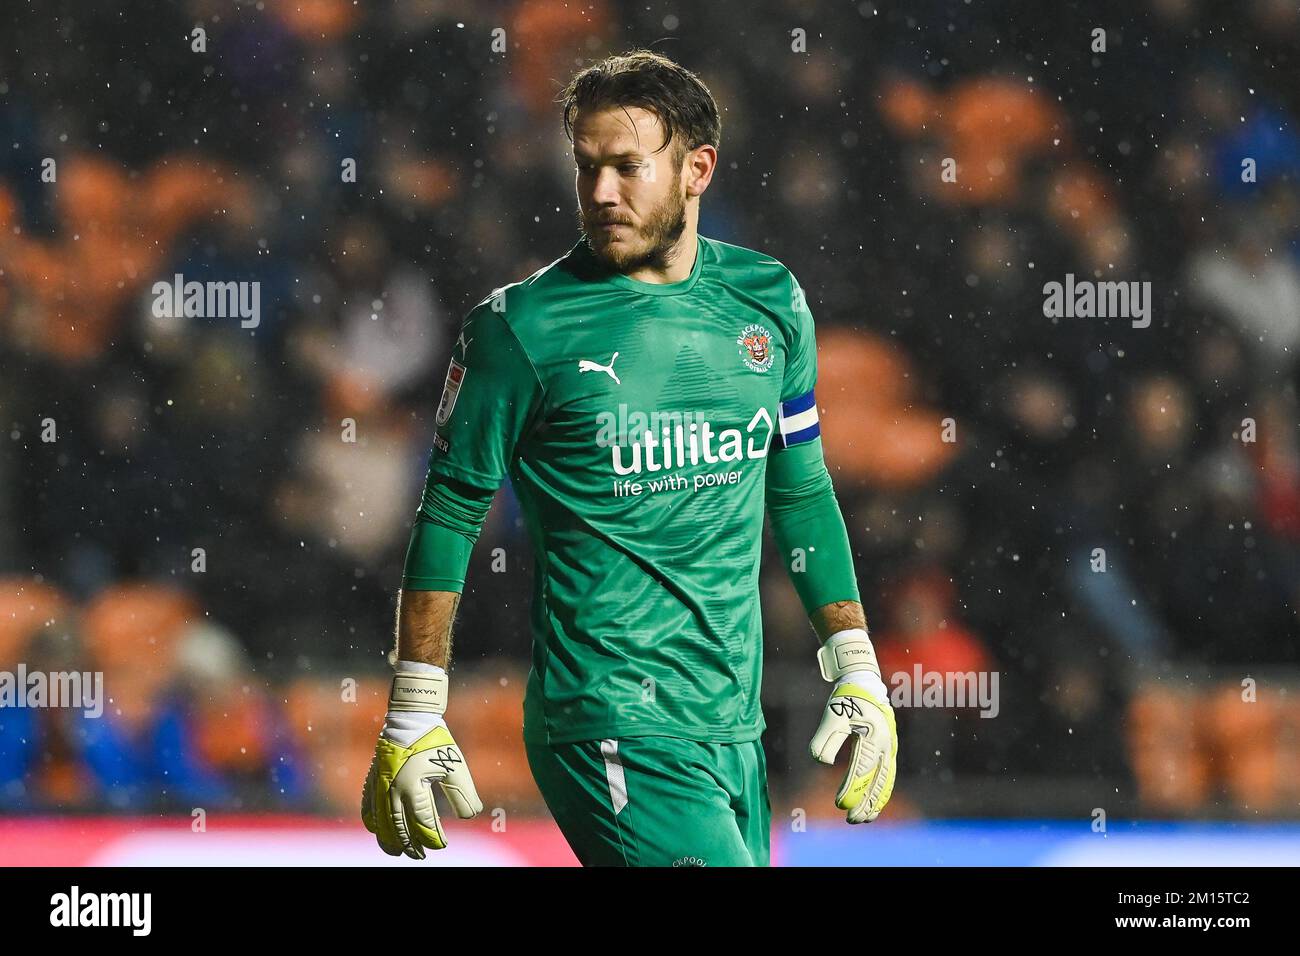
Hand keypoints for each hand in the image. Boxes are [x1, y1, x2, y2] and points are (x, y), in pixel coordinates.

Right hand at [361, 664, 482, 857]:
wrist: (411, 717)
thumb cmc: (436, 741)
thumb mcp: (455, 765)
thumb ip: (464, 792)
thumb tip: (470, 815)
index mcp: (413, 786)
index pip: (422, 822)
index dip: (433, 837)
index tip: (441, 845)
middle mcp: (393, 789)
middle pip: (399, 827)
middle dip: (410, 844)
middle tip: (420, 855)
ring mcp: (380, 784)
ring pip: (381, 821)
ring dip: (389, 838)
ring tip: (397, 852)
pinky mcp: (374, 778)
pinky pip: (368, 805)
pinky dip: (372, 820)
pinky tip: (376, 830)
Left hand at [810, 629, 897, 822]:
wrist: (864, 683)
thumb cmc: (846, 698)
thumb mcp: (831, 715)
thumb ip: (824, 738)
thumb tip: (821, 761)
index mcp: (874, 737)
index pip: (862, 771)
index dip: (851, 789)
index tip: (839, 804)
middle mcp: (887, 746)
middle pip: (878, 782)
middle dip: (865, 803)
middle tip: (851, 820)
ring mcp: (891, 749)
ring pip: (886, 782)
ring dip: (875, 802)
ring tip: (863, 819)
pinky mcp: (889, 750)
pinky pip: (887, 777)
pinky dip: (881, 792)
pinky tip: (872, 805)